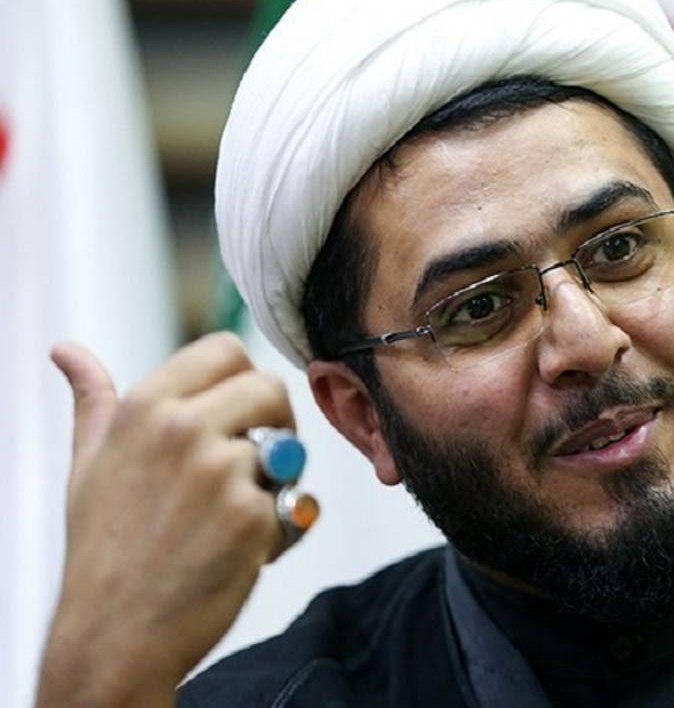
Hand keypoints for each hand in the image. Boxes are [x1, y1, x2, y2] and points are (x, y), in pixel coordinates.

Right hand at [36, 333, 302, 707]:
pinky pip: (296, 502)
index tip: (235, 414)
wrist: (115, 634)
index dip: (242, 380)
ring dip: (278, 479)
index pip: (225, 349)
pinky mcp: (254, 515)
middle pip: (271, 388)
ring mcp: (222, 472)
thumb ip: (94, 402)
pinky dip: (280, 528)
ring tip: (235, 515)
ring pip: (288, 448)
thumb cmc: (104, 550)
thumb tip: (67, 350)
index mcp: (145, 408)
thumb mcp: (89, 464)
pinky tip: (240, 552)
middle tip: (256, 463)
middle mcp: (184, 430)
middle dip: (276, 423)